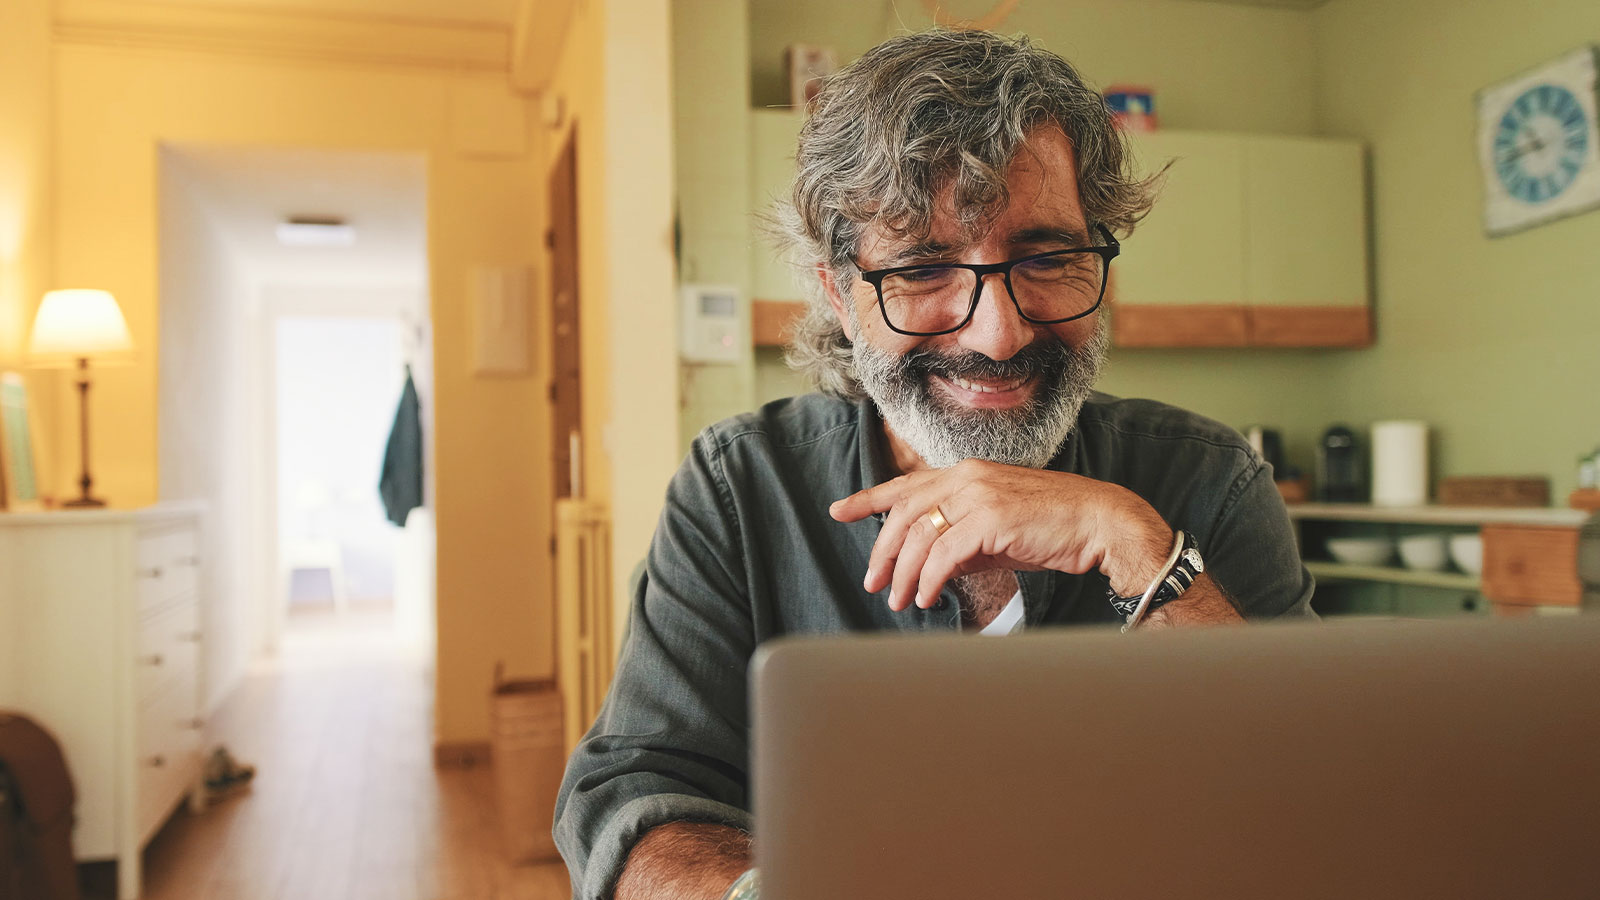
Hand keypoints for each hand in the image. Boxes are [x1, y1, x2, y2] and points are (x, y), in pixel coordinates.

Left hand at [828, 459, 1173, 611]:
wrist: (1100, 522)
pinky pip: (944, 554)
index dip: (867, 499)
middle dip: (882, 552)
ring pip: (919, 536)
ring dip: (905, 574)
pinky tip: (928, 597)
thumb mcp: (997, 530)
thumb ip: (960, 541)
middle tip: (874, 582)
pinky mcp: (992, 520)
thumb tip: (930, 567)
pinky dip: (930, 579)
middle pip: (902, 513)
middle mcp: (966, 477)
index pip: (904, 485)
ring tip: (902, 600)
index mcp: (965, 473)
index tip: (839, 510)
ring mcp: (978, 495)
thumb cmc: (1052, 527)